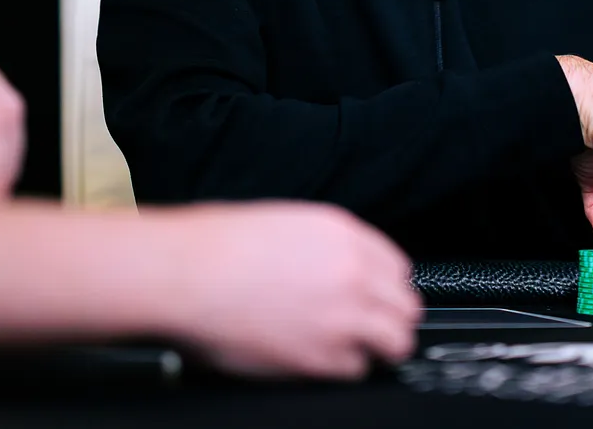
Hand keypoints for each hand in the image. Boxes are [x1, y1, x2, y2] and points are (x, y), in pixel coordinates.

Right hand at [156, 202, 420, 378]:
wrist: (185, 273)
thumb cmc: (216, 245)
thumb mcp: (285, 223)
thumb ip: (325, 246)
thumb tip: (338, 268)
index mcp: (343, 234)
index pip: (398, 268)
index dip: (385, 288)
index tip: (376, 298)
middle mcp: (353, 273)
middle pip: (406, 306)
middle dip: (389, 318)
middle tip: (369, 327)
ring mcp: (343, 316)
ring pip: (396, 341)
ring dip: (378, 347)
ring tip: (354, 349)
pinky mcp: (322, 355)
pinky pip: (358, 370)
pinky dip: (343, 368)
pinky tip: (318, 358)